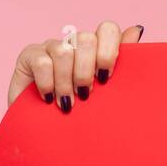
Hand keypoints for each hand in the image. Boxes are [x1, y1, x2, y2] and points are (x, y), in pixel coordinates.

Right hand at [6, 21, 144, 112]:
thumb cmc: (83, 116)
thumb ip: (122, 63)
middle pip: (86, 39)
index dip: (108, 51)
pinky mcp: (29, 56)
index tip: (105, 78)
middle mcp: (75, 44)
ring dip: (66, 83)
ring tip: (67, 104)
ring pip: (63, 51)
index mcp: (97, 50)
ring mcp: (51, 48)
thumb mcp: (107, 94)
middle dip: (87, 71)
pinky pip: (42, 62)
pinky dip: (48, 84)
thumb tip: (137, 29)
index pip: (107, 29)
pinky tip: (49, 100)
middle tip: (86, 95)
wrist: (49, 136)